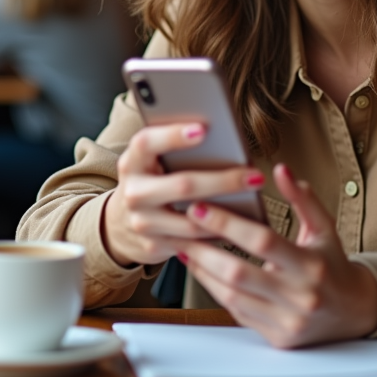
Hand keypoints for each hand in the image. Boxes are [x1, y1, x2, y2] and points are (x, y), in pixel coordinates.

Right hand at [102, 122, 264, 267]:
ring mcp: (142, 223)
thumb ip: (172, 148)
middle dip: (223, 181)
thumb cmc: (150, 180)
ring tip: (255, 202)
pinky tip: (241, 225)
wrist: (121, 222)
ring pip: (192, 221)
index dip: (173, 136)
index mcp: (132, 162)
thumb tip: (219, 135)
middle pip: (182, 185)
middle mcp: (134, 192)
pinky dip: (219, 234)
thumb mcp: (150, 160)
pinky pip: (194, 244)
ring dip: (229, 213)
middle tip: (255, 176)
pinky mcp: (154, 246)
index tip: (203, 129)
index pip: (147, 143)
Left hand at [178, 163, 376, 347]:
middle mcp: (299, 296)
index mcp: (311, 265)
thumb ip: (303, 199)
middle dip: (203, 248)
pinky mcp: (276, 338)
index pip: (263, 241)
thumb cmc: (334, 266)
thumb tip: (282, 170)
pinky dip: (214, 290)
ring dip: (202, 270)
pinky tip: (202, 271)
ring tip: (185, 246)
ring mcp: (287, 321)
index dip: (228, 223)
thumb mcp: (324, 229)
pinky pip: (236, 312)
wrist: (355, 312)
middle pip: (239, 272)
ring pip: (231, 296)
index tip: (200, 208)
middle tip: (181, 227)